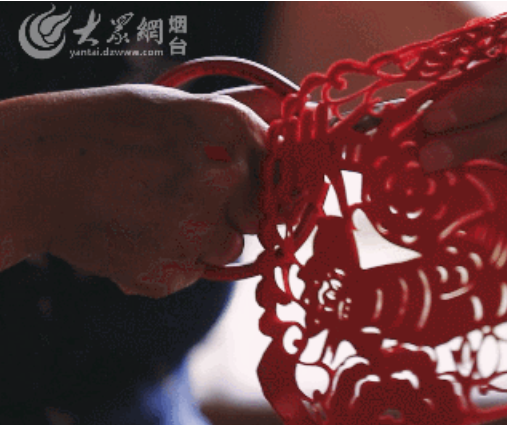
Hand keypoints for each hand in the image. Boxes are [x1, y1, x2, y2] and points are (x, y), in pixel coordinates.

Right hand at [15, 85, 266, 296]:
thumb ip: (228, 115)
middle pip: (258, 211)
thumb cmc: (99, 132)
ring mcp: (193, 229)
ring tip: (153, 214)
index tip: (244, 178)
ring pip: (229, 248)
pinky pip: (191, 273)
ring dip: (202, 238)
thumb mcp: (165, 106)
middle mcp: (217, 178)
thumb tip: (282, 111)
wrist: (29, 174)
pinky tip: (135, 234)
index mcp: (222, 127)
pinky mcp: (167, 272)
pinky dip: (168, 262)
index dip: (262, 174)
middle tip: (186, 196)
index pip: (276, 161)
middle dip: (233, 210)